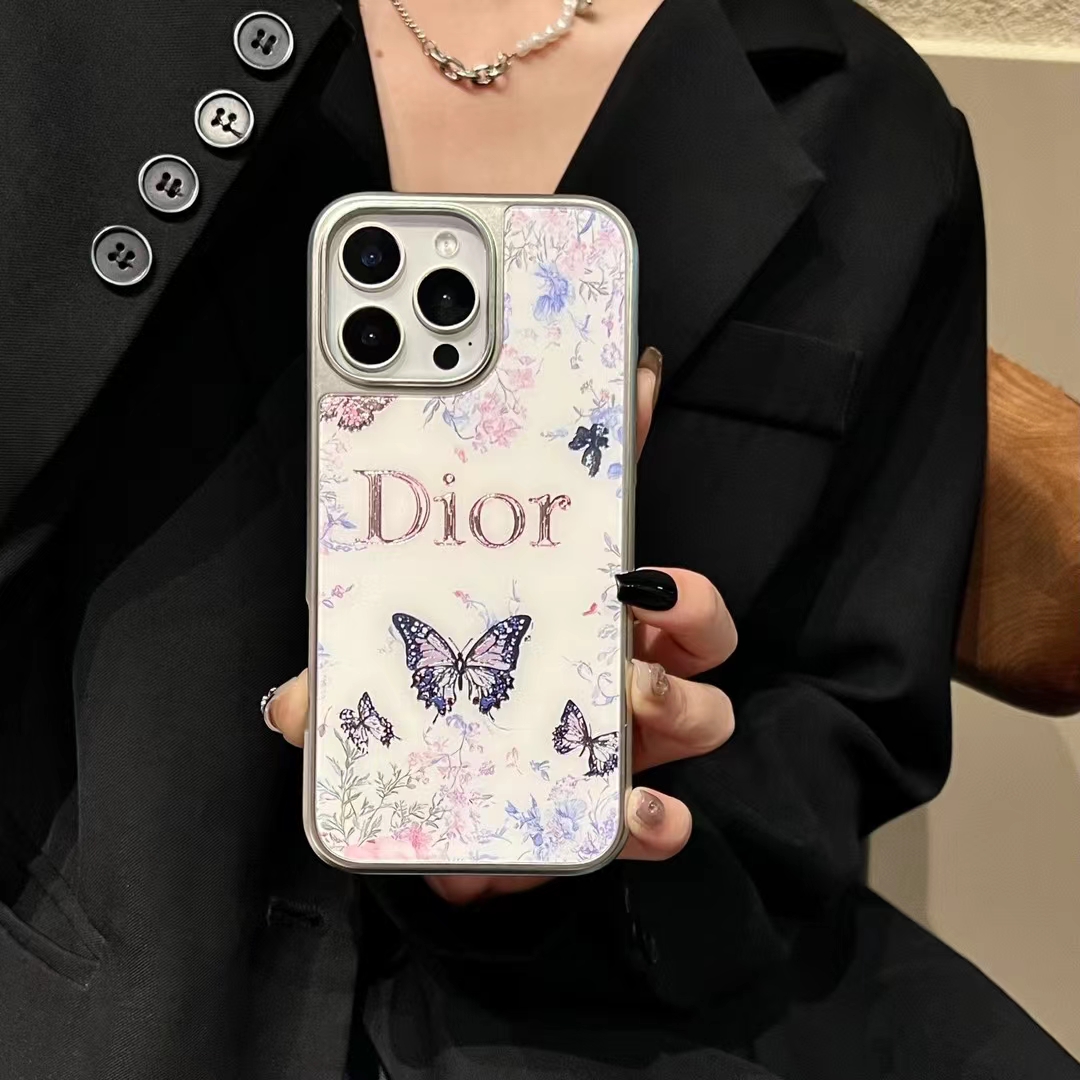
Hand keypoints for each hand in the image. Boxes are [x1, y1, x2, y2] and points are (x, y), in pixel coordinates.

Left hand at [265, 349, 736, 902]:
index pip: (597, 516)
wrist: (439, 844)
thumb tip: (292, 702)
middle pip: (689, 615)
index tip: (630, 380)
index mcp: (552, 612)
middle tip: (641, 595)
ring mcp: (623, 737)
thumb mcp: (371, 693)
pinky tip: (635, 813)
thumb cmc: (421, 742)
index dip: (620, 439)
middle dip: (687, 601)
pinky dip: (660, 818)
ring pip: (703, 702)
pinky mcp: (620, 813)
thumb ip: (336, 690)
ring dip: (681, 696)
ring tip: (633, 697)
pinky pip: (667, 814)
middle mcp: (604, 665)